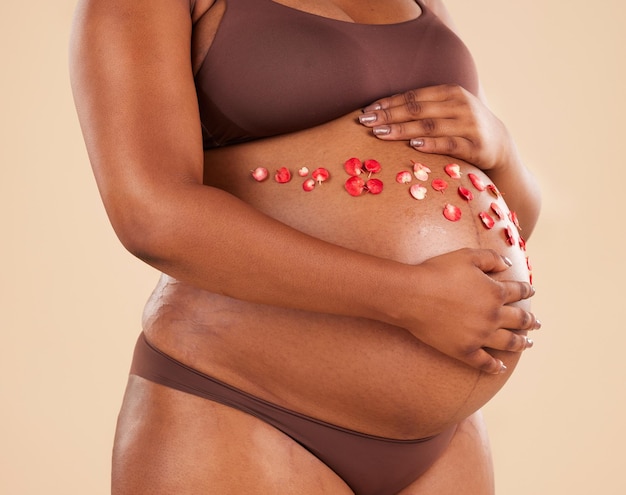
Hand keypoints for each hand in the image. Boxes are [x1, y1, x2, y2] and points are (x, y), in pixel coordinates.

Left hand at [359, 84, 513, 171]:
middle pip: (417, 110)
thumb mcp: (445, 109)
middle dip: (389, 115)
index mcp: (449, 92)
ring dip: (402, 130)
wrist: (498, 142)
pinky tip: (413, 146)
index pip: (413, 96)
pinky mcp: (475, 146)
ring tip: (380, 134)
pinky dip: (430, 144)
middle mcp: (460, 105)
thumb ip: (421, 108)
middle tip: (365, 122)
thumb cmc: (461, 125)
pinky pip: (449, 144)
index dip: (388, 103)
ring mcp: (468, 124)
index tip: (366, 111)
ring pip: (430, 126)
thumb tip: (381, 112)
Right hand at [401, 248, 539, 373]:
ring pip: (508, 342)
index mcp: (495, 292)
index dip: (527, 290)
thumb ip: (490, 258)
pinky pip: (484, 362)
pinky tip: (500, 367)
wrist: (413, 295)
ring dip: (521, 343)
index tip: (531, 292)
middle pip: (519, 320)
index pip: (519, 292)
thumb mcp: (466, 256)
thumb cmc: (437, 271)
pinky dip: (495, 366)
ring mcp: (480, 336)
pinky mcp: (464, 350)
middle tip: (537, 323)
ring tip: (528, 344)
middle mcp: (493, 316)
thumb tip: (508, 265)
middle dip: (531, 321)